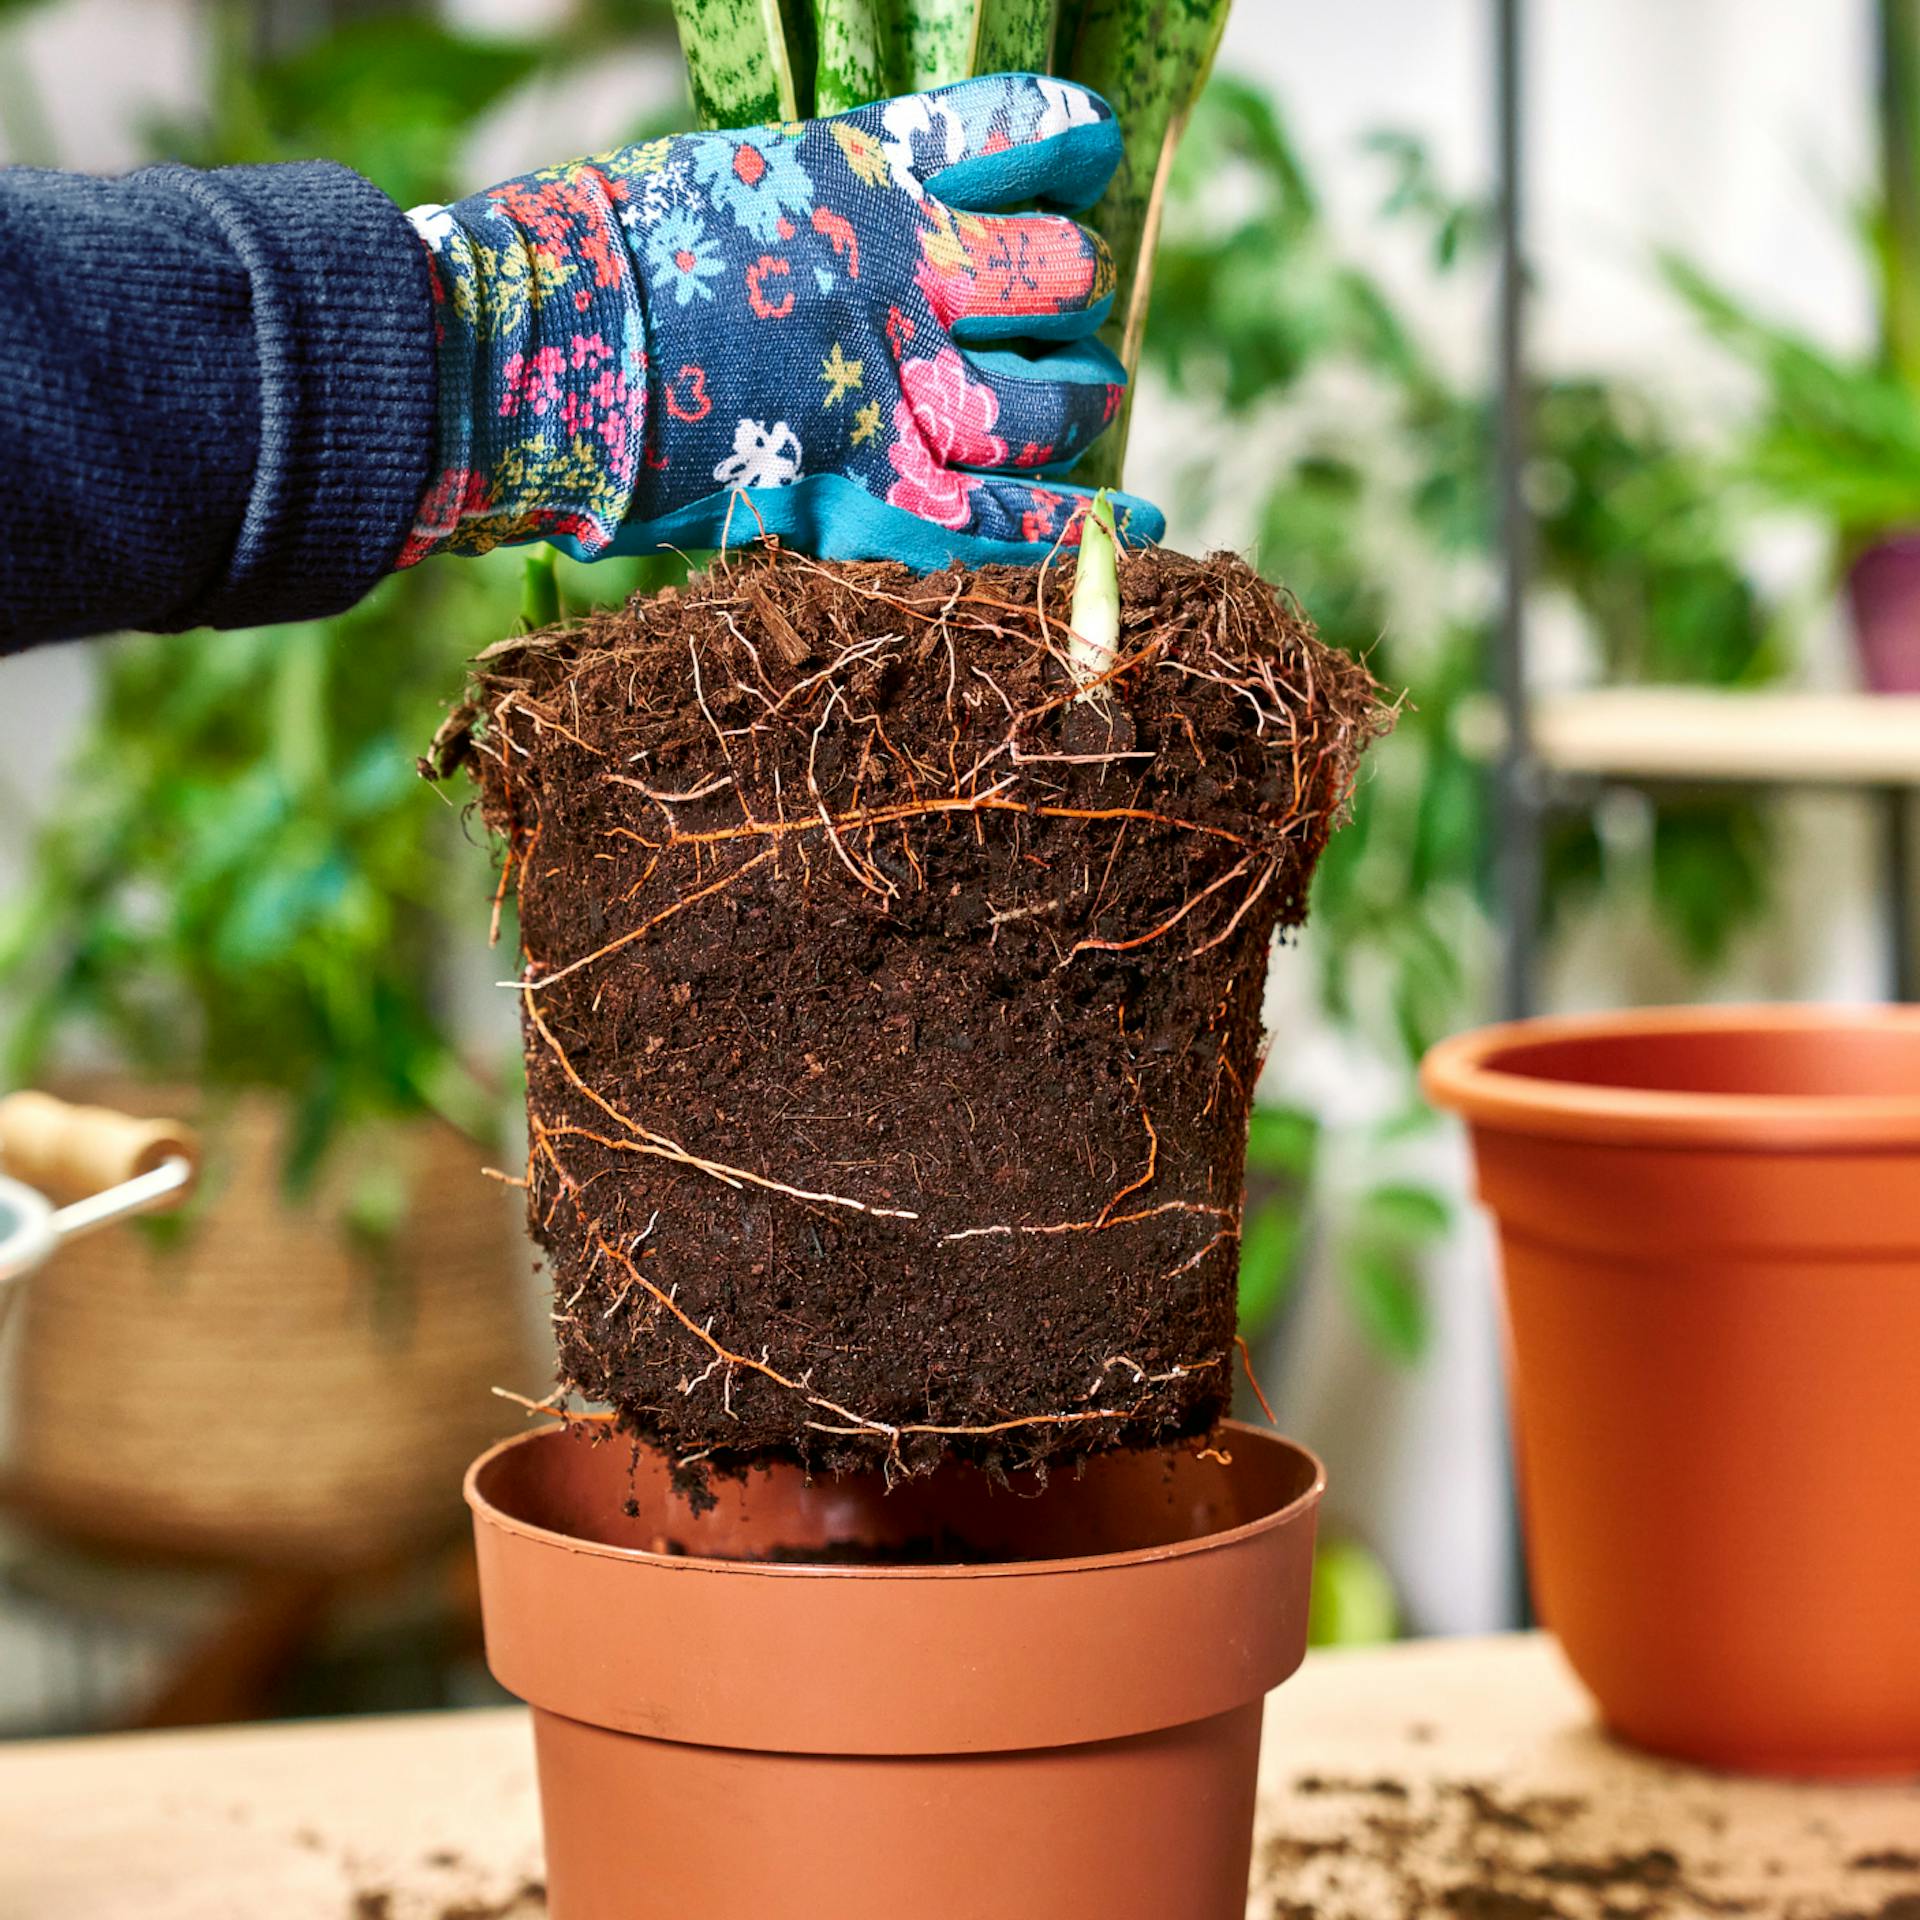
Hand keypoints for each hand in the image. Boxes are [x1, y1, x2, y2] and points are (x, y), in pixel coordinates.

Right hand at [398, 74, 1161, 571]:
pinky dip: (1078, 525)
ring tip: (1079, 400)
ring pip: (1051, 399)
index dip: (1071, 149)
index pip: (1030, 138)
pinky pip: (1004, 517)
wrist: (525, 353)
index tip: (1082, 159)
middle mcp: (902, 272)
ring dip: (1077, 398)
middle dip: (1068, 294)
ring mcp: (891, 389)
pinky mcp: (869, 490)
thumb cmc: (609, 261)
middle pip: (1060, 275)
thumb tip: (905, 197)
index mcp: (868, 175)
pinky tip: (1139, 520)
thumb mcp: (735, 175)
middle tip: (1053, 313)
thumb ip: (838, 184)